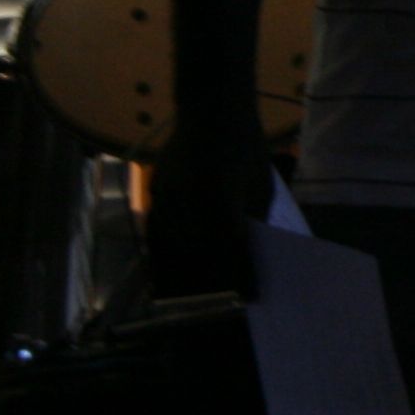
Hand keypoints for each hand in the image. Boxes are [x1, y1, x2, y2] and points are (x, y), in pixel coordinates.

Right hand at [145, 121, 273, 298]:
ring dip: (180, 276)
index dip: (239, 274)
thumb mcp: (260, 183)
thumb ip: (252, 219)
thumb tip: (248, 258)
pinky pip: (154, 231)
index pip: (230, 246)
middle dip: (209, 284)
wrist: (211, 106)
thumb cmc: (245, 143)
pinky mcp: (155, 190)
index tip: (248, 297)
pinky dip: (160, 255)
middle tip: (221, 308)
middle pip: (197, 252)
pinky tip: (167, 274)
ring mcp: (168, 193)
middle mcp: (191, 196)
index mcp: (222, 192)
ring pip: (170, 246)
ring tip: (191, 302)